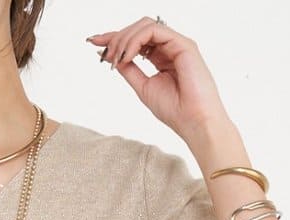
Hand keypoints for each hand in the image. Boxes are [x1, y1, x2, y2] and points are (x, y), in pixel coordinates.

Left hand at [87, 17, 228, 141]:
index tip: (93, 41)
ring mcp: (177, 44)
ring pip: (145, 26)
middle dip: (116, 38)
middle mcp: (170, 47)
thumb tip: (111, 57)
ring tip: (115, 59)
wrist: (195, 123)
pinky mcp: (183, 44)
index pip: (136, 40)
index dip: (114, 38)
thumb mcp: (143, 88)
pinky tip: (127, 56)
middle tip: (104, 55)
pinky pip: (154, 31)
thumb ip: (130, 70)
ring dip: (124, 39)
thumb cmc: (175, 111)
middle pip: (138, 29)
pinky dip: (136, 41)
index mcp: (162, 57)